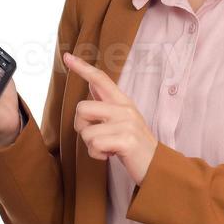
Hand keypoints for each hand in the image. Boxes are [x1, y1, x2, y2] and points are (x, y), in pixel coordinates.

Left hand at [62, 52, 157, 183]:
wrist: (157, 166)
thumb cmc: (133, 146)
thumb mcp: (122, 120)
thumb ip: (107, 104)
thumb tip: (91, 84)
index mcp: (122, 102)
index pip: (100, 79)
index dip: (82, 67)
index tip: (66, 56)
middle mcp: (125, 108)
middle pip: (82, 108)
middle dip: (81, 127)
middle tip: (96, 138)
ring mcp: (127, 123)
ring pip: (86, 132)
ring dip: (91, 145)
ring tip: (107, 148)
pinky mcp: (127, 140)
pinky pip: (95, 145)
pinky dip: (97, 155)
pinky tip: (110, 155)